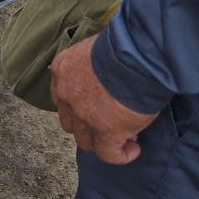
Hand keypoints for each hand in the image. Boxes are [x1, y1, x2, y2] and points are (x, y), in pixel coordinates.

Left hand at [50, 36, 157, 164]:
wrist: (136, 54)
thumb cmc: (124, 43)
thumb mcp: (98, 46)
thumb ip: (94, 62)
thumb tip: (108, 71)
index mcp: (62, 69)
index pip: (62, 95)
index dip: (79, 104)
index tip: (98, 105)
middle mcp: (65, 93)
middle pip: (69, 121)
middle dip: (87, 124)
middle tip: (110, 121)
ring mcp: (82, 114)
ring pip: (85, 141)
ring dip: (102, 141)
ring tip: (125, 136)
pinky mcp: (104, 131)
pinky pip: (108, 154)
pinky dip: (120, 155)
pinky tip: (133, 148)